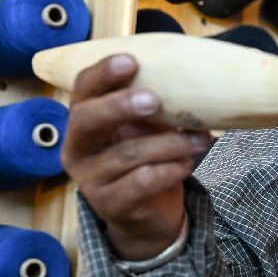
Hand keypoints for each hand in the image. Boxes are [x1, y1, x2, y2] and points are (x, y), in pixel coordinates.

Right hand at [62, 54, 212, 260]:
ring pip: (127, 153)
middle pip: (87, 120)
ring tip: (200, 139)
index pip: (82, 89)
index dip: (102, 73)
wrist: (146, 215)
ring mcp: (90, 179)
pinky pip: (142, 182)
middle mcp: (77, 148)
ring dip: (170, 143)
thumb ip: (152, 106)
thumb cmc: (146, 160)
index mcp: (83, 120)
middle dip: (120, 106)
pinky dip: (170, 170)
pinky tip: (186, 164)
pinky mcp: (111, 205)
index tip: (131, 61)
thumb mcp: (146, 129)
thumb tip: (185, 78)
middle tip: (154, 100)